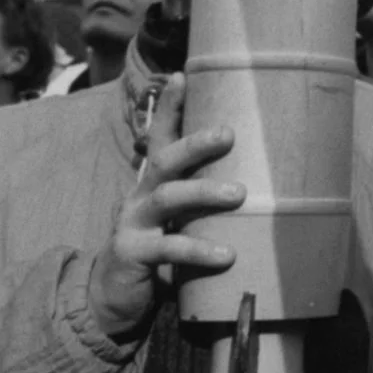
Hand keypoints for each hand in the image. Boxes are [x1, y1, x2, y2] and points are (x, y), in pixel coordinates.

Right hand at [86, 75, 242, 344]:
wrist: (112, 298)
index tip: (182, 74)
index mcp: (154, 183)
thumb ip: (204, 200)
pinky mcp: (134, 254)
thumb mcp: (180, 219)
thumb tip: (259, 178)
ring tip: (239, 194)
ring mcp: (133, 223)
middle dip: (196, 144)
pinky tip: (228, 255)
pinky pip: (169, 248)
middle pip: (165, 160)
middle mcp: (141, 195)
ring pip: (167, 198)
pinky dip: (199, 250)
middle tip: (229, 134)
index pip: (159, 138)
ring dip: (204, 192)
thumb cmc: (159, 251)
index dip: (169, 108)